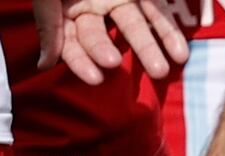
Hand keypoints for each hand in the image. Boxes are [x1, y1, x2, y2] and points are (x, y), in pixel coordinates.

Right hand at [35, 0, 186, 83]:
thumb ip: (47, 22)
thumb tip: (45, 64)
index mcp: (64, 10)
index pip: (71, 44)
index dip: (82, 61)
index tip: (96, 78)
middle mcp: (90, 8)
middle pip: (103, 38)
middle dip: (117, 54)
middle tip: (134, 71)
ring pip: (134, 27)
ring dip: (151, 47)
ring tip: (165, 68)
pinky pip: (154, 9)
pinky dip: (166, 28)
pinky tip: (180, 50)